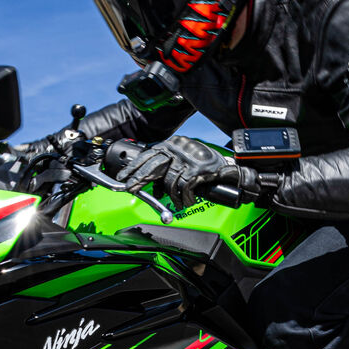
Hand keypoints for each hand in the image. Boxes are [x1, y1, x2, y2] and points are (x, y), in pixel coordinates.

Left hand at [112, 136, 240, 208]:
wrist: (225, 165)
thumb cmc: (202, 164)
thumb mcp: (181, 162)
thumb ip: (166, 171)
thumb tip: (153, 186)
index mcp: (171, 144)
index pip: (148, 155)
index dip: (134, 167)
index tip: (124, 177)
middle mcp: (177, 148)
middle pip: (153, 165)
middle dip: (140, 179)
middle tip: (131, 189)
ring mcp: (186, 158)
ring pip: (169, 182)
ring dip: (172, 197)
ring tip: (177, 203)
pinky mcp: (197, 169)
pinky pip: (183, 187)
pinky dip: (184, 198)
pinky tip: (187, 202)